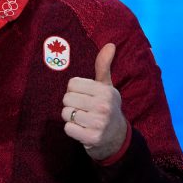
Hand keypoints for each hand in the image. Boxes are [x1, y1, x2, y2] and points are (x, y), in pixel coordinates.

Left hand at [62, 43, 127, 159]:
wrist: (116, 137)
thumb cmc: (106, 106)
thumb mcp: (107, 86)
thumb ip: (103, 66)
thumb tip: (110, 45)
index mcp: (105, 91)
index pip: (72, 84)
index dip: (74, 90)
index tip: (84, 96)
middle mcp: (103, 106)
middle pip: (67, 98)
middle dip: (71, 104)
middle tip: (83, 108)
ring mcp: (98, 123)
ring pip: (66, 113)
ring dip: (70, 117)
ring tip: (82, 118)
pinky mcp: (92, 138)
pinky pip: (68, 128)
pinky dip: (71, 129)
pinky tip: (82, 129)